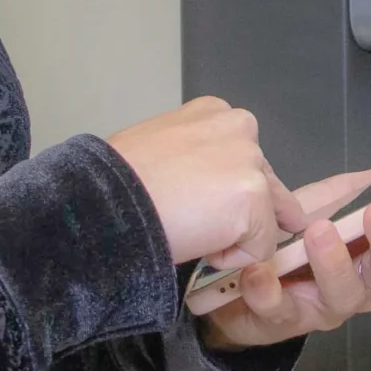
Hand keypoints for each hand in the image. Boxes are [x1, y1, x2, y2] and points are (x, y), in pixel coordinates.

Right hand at [107, 98, 310, 268]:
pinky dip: (232, 258)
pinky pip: (259, 247)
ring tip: (191, 231)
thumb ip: (196, 158)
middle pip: (264, 185)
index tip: (199, 202)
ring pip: (264, 218)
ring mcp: (250, 162)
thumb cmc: (118, 181)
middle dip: (241, 213)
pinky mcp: (254, 199)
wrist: (106, 201)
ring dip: (233, 236)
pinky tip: (198, 244)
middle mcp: (240, 128)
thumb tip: (212, 189)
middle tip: (198, 223)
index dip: (224, 191)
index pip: (243, 159)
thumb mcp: (161, 148)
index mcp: (215, 113)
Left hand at [201, 150, 370, 350]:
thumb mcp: (336, 202)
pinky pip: (281, 309)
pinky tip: (261, 271)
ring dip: (333, 262)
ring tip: (319, 233)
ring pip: (344, 293)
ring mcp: (328, 306)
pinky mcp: (285, 321)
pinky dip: (271, 290)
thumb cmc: (298, 240)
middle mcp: (365, 282)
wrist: (238, 278)